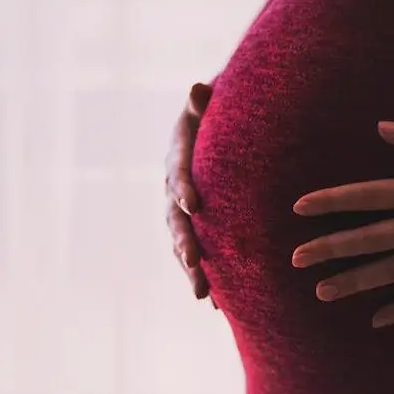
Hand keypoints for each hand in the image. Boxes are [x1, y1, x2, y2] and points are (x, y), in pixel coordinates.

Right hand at [165, 82, 213, 302]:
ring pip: (183, 244)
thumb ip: (203, 102)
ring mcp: (182, 213)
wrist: (217, 131)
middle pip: (175, 219)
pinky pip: (198, 256)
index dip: (182, 188)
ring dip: (192, 270)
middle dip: (185, 241)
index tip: (192, 204)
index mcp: (177, 159)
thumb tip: (197, 88)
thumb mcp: (209, 104)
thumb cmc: (216, 115)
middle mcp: (174, 190)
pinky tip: (219, 305)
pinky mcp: (197, 228)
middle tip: (194, 261)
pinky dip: (206, 277)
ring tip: (204, 294)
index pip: (177, 174)